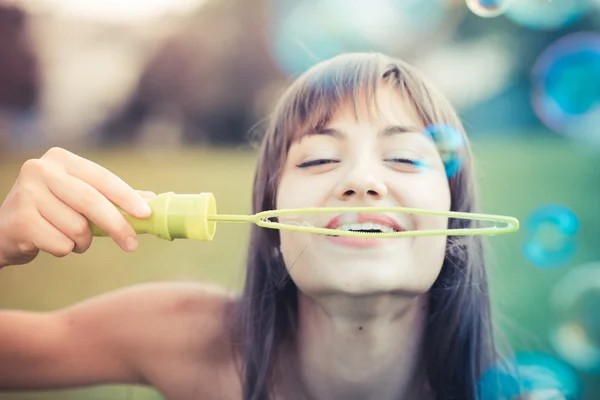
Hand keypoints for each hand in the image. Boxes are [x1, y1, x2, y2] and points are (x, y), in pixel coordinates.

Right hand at [0, 147, 153, 267]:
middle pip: (91, 201)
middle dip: (117, 225)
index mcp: (61, 159)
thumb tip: (153, 200)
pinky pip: (60, 244)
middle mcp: (40, 170)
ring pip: (77, 227)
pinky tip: (50, 241)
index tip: (146, 214)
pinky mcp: (19, 220)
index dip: (127, 197)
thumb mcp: (80, 198)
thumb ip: (113, 197)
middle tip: (132, 244)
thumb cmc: (51, 211)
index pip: (102, 178)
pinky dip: (64, 250)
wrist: (4, 230)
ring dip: (82, 241)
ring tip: (71, 237)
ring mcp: (26, 194)